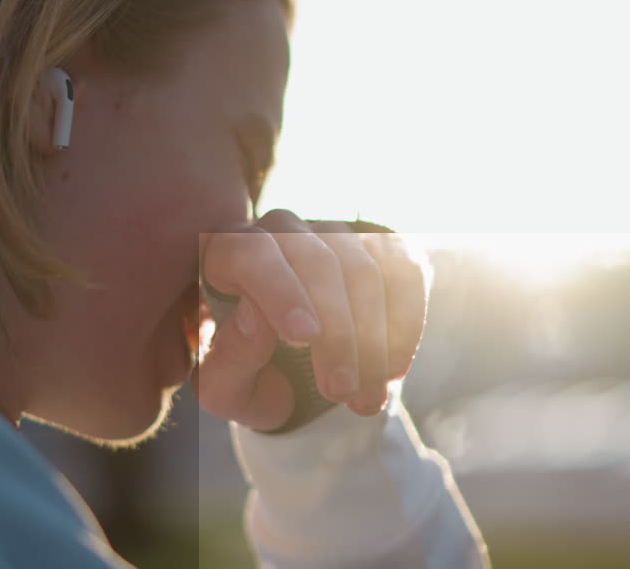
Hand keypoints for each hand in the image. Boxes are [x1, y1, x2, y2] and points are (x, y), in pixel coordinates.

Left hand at [193, 209, 428, 431]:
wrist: (293, 377)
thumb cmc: (248, 376)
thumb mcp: (226, 386)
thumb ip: (230, 355)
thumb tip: (255, 315)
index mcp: (226, 253)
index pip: (250, 251)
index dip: (280, 290)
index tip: (304, 338)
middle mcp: (280, 229)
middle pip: (316, 261)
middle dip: (336, 331)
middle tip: (340, 391)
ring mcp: (333, 233)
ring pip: (362, 268)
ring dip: (372, 340)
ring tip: (365, 399)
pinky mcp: (381, 246)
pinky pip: (403, 274)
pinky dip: (404, 327)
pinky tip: (392, 372)